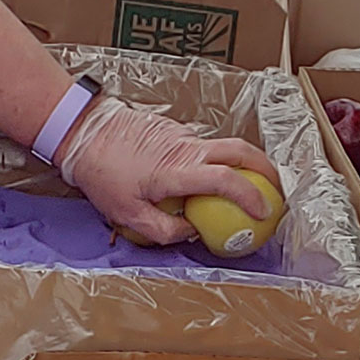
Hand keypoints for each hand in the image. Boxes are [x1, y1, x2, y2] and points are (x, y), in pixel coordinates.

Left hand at [56, 98, 284, 246]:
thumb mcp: (127, 215)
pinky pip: (202, 143)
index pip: (227, 179)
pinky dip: (214, 157)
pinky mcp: (173, 127)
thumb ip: (165, 229)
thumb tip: (192, 231)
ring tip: (247, 184)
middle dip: (265, 168)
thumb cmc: (102, 174)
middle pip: (240, 150)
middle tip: (275, 189)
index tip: (264, 213)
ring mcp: (182, 133)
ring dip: (241, 162)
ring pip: (222, 144)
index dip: (251, 196)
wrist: (83, 130)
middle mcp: (187, 147)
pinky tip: (207, 174)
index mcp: (178, 171)